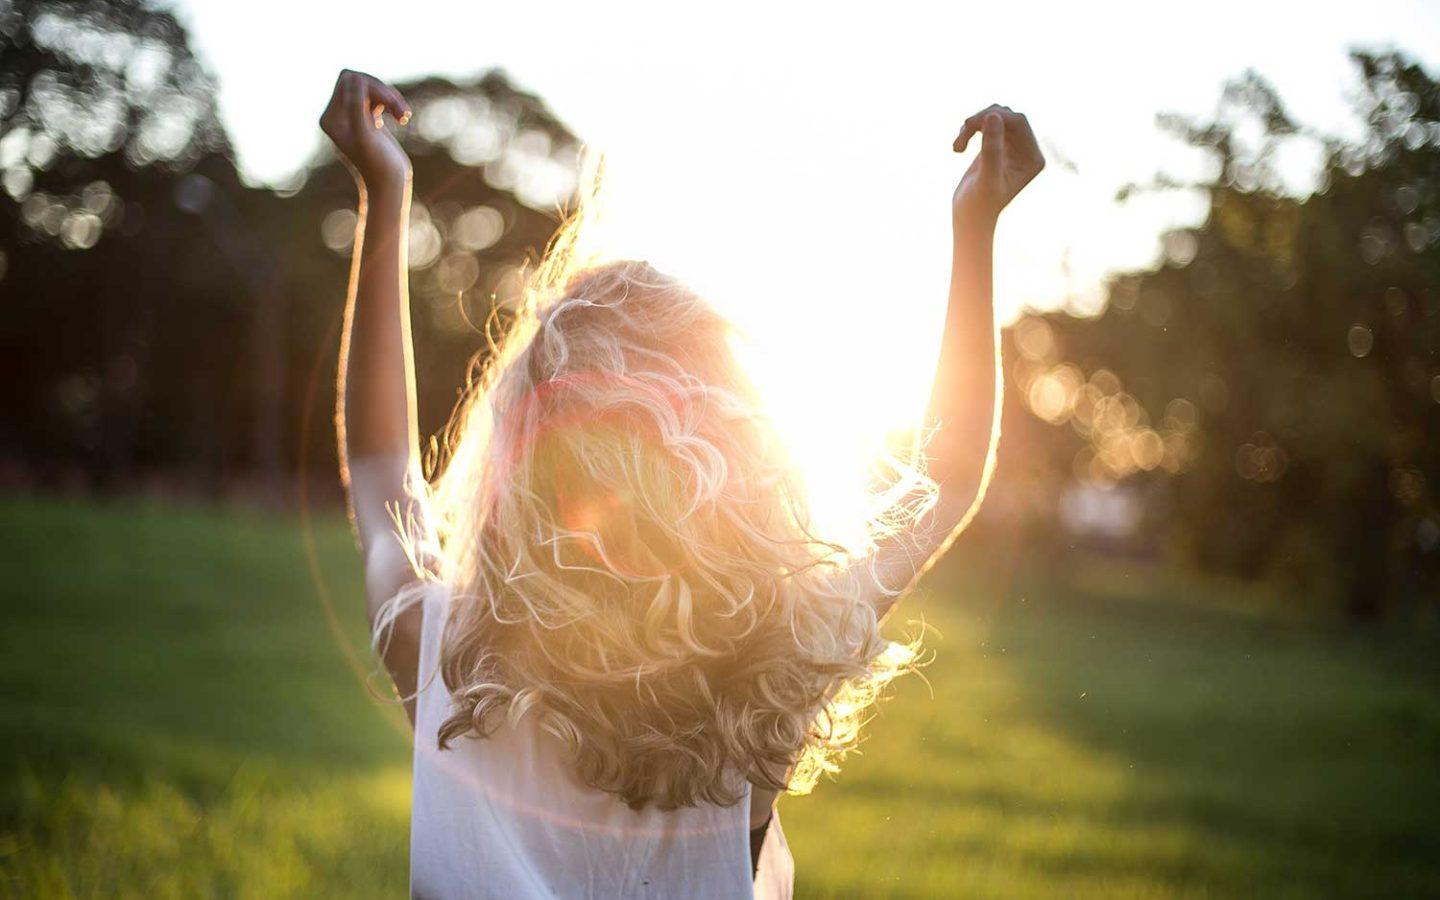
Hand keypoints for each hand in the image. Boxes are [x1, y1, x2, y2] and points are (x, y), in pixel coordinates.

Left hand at [320, 70, 412, 191]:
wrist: (390, 186)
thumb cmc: (378, 165)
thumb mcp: (366, 136)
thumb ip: (356, 106)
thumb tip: (354, 77)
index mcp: (330, 118)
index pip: (348, 80)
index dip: (371, 86)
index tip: (389, 103)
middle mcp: (337, 116)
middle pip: (359, 80)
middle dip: (382, 91)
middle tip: (400, 110)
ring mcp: (352, 117)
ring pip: (371, 88)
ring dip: (391, 98)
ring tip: (404, 116)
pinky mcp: (368, 119)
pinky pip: (378, 97)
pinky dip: (393, 103)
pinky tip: (402, 118)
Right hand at [951, 104, 1043, 224]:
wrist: (969, 218)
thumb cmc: (979, 204)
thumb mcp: (986, 177)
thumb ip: (991, 148)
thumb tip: (993, 115)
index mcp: (1033, 158)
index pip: (1019, 122)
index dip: (995, 117)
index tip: (969, 125)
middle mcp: (1027, 151)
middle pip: (1007, 115)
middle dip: (981, 120)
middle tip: (962, 133)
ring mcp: (1013, 147)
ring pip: (995, 116)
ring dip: (973, 125)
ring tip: (957, 146)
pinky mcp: (998, 146)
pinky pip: (986, 123)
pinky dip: (969, 129)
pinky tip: (957, 148)